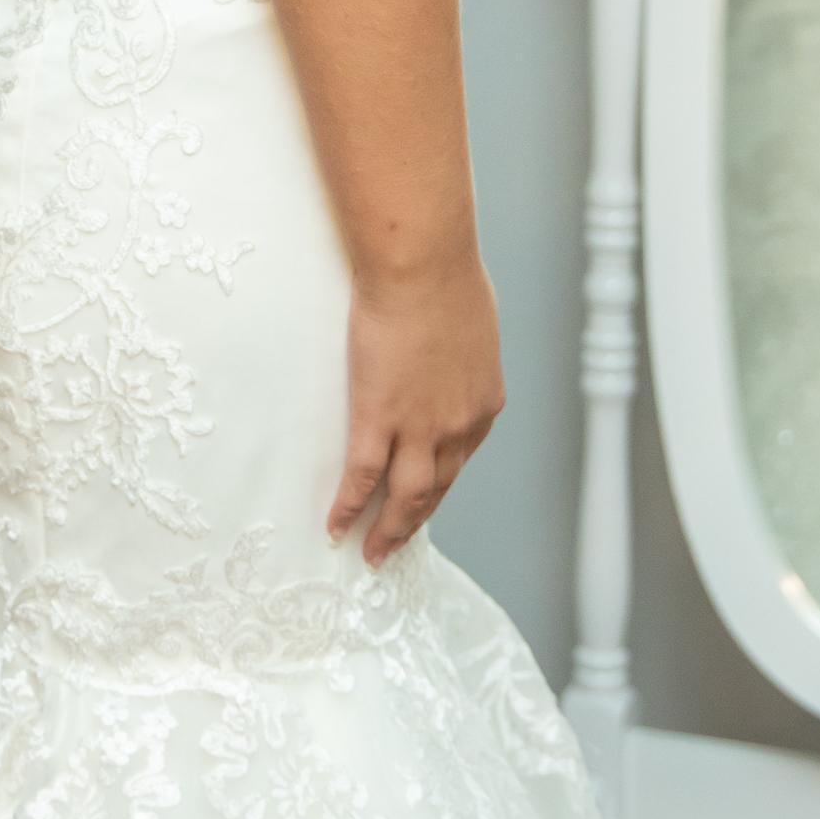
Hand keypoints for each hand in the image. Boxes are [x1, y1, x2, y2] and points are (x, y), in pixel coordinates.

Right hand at [331, 251, 504, 563]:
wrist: (422, 265)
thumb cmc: (446, 277)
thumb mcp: (471, 326)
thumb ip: (460, 356)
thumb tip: (447, 356)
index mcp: (483, 404)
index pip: (459, 460)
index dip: (438, 485)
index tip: (420, 500)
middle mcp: (459, 427)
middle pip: (436, 490)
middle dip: (413, 522)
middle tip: (392, 546)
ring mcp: (420, 428)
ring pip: (406, 497)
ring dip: (388, 531)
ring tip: (371, 553)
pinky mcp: (380, 419)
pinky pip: (363, 476)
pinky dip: (349, 506)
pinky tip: (336, 526)